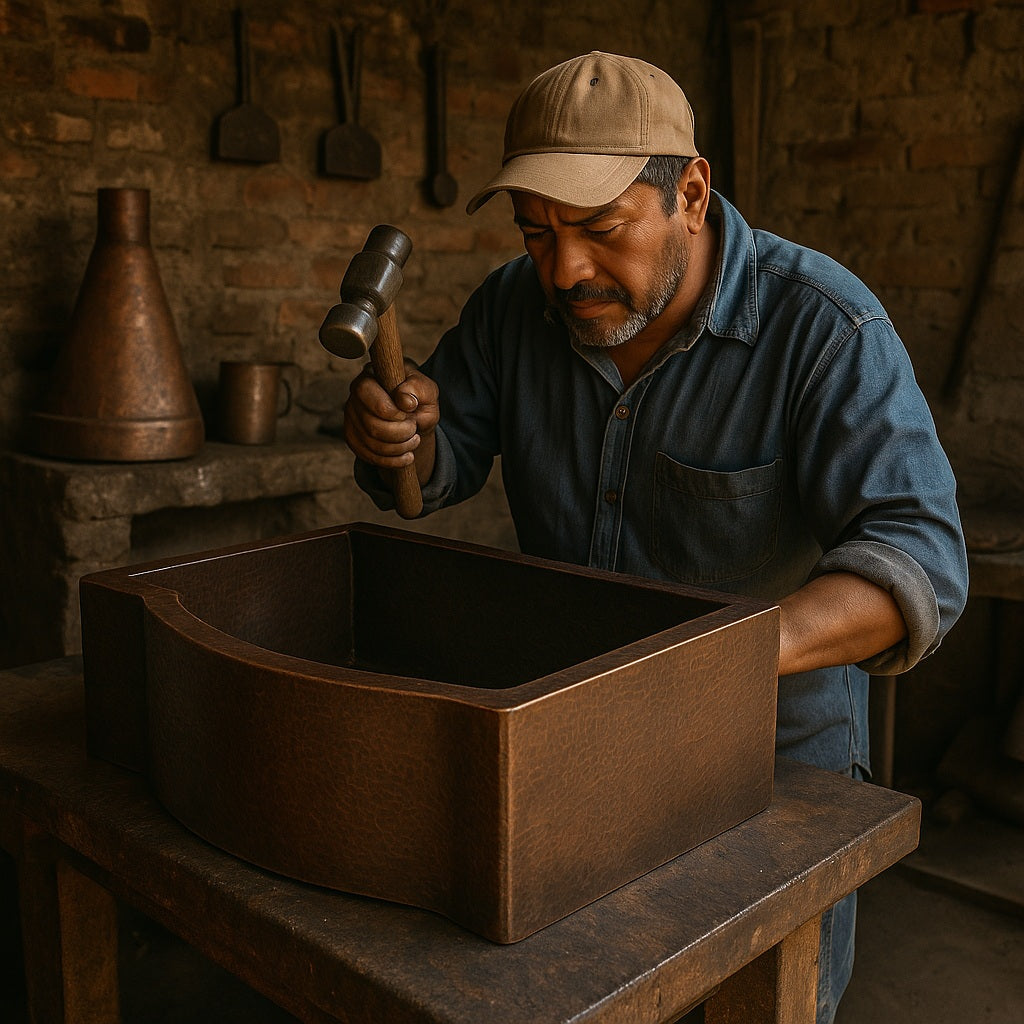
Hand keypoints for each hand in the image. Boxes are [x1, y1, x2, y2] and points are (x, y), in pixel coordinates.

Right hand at [343, 360, 439, 480]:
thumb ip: (419, 388)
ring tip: (414, 440)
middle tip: (414, 429)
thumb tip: (404, 400)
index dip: (390, 409)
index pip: (366, 391)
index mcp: (370, 376)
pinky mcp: (353, 438)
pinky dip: (392, 461)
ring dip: (399, 447)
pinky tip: (407, 456)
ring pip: (371, 443)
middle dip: (399, 433)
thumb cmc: (419, 399)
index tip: (410, 412)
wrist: (413, 420)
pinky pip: (369, 456)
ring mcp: (351, 419)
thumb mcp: (427, 390)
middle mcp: (355, 397)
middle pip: (371, 424)